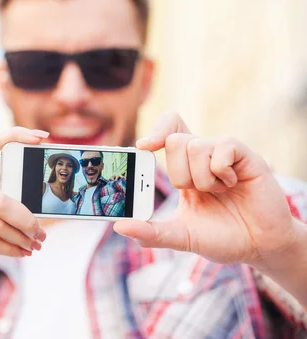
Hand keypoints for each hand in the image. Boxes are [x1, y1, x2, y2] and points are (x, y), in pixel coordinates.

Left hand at [113, 112, 301, 269]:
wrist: (259, 247)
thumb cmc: (221, 237)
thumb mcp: (180, 236)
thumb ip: (151, 232)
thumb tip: (119, 226)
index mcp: (185, 167)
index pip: (167, 130)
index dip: (154, 131)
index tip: (142, 147)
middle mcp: (203, 156)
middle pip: (174, 140)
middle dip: (178, 173)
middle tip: (197, 191)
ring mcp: (224, 154)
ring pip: (194, 146)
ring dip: (202, 179)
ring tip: (218, 191)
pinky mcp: (245, 156)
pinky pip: (222, 147)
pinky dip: (221, 172)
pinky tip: (233, 184)